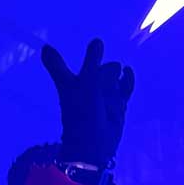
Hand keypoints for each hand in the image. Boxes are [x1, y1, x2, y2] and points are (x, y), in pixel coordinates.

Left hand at [40, 38, 134, 167]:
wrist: (94, 144)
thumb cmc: (83, 115)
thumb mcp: (84, 85)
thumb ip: (91, 63)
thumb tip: (97, 40)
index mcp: (70, 84)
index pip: (60, 67)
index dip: (56, 58)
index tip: (58, 47)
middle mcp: (86, 88)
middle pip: (99, 68)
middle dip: (103, 71)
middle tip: (99, 86)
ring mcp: (103, 95)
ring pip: (112, 76)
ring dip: (114, 77)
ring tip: (109, 92)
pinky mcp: (118, 104)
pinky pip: (125, 86)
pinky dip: (127, 79)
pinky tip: (127, 72)